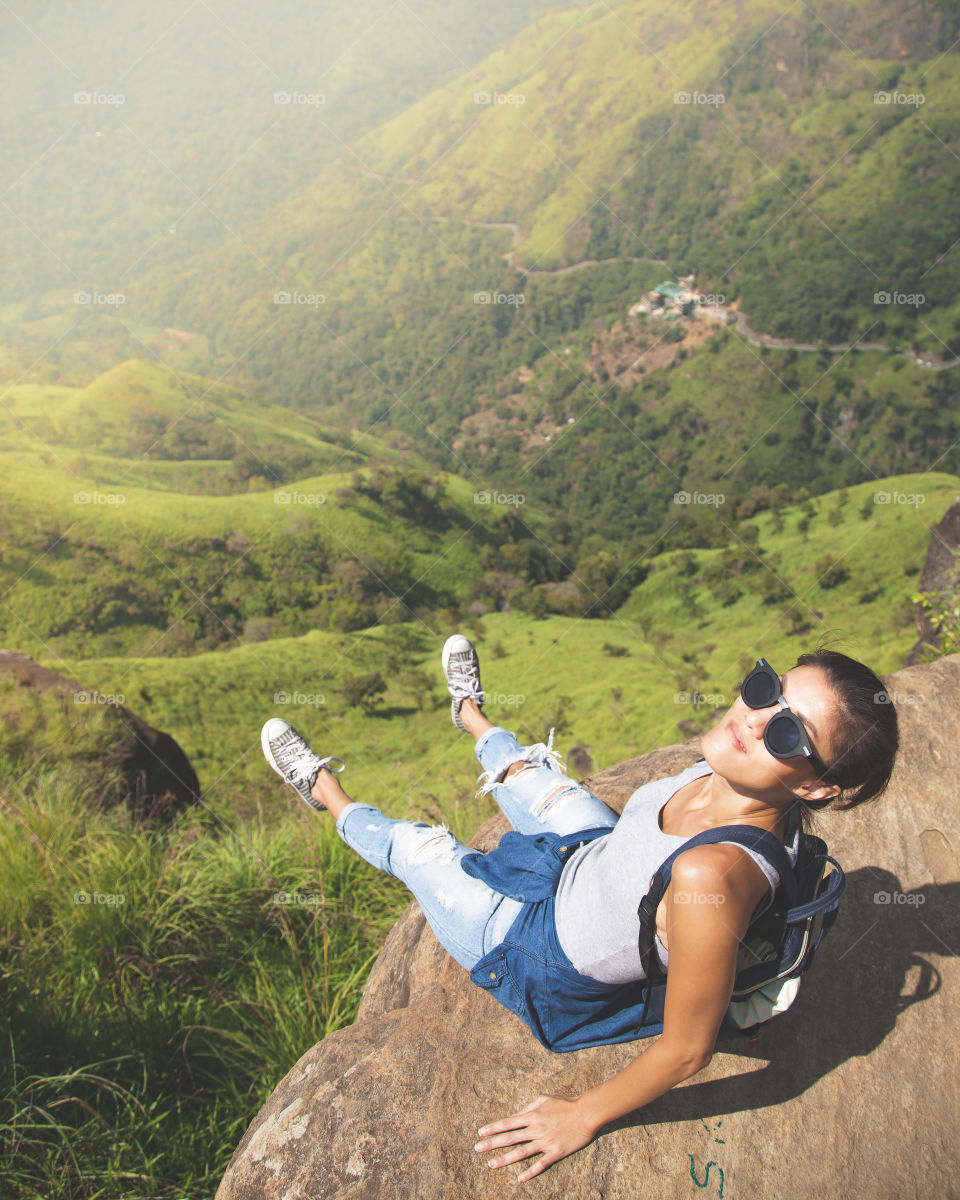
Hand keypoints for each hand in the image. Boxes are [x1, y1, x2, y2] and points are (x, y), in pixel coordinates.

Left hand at [473, 1094, 596, 1182]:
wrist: (586, 1113)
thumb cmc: (566, 1103)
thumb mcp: (544, 1099)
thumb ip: (528, 1107)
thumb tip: (515, 1116)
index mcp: (532, 1115)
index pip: (508, 1122)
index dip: (493, 1128)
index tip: (480, 1133)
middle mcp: (536, 1129)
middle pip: (510, 1138)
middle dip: (492, 1143)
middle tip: (477, 1149)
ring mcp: (545, 1142)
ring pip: (521, 1152)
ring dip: (505, 1159)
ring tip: (491, 1164)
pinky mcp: (555, 1152)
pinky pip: (540, 1164)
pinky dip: (530, 1172)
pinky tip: (519, 1179)